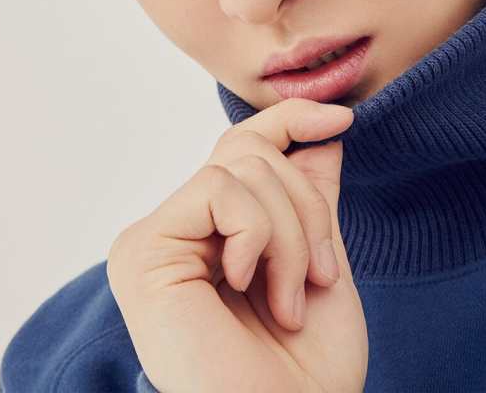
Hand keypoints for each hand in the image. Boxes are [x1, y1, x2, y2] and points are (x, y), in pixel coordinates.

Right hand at [106, 97, 368, 392]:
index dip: (292, 117)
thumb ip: (312, 198)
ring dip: (290, 232)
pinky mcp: (141, 250)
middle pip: (248, 149)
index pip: (245, 146)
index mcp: (216, 234)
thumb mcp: (320, 265)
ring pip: (239, 166)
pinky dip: (256, 233)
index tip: (344, 117)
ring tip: (289, 300)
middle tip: (318, 277)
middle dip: (305, 205)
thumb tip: (323, 131)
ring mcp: (156, 239)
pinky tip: (246, 285)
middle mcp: (179, 231)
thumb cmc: (304, 372)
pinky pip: (216, 188)